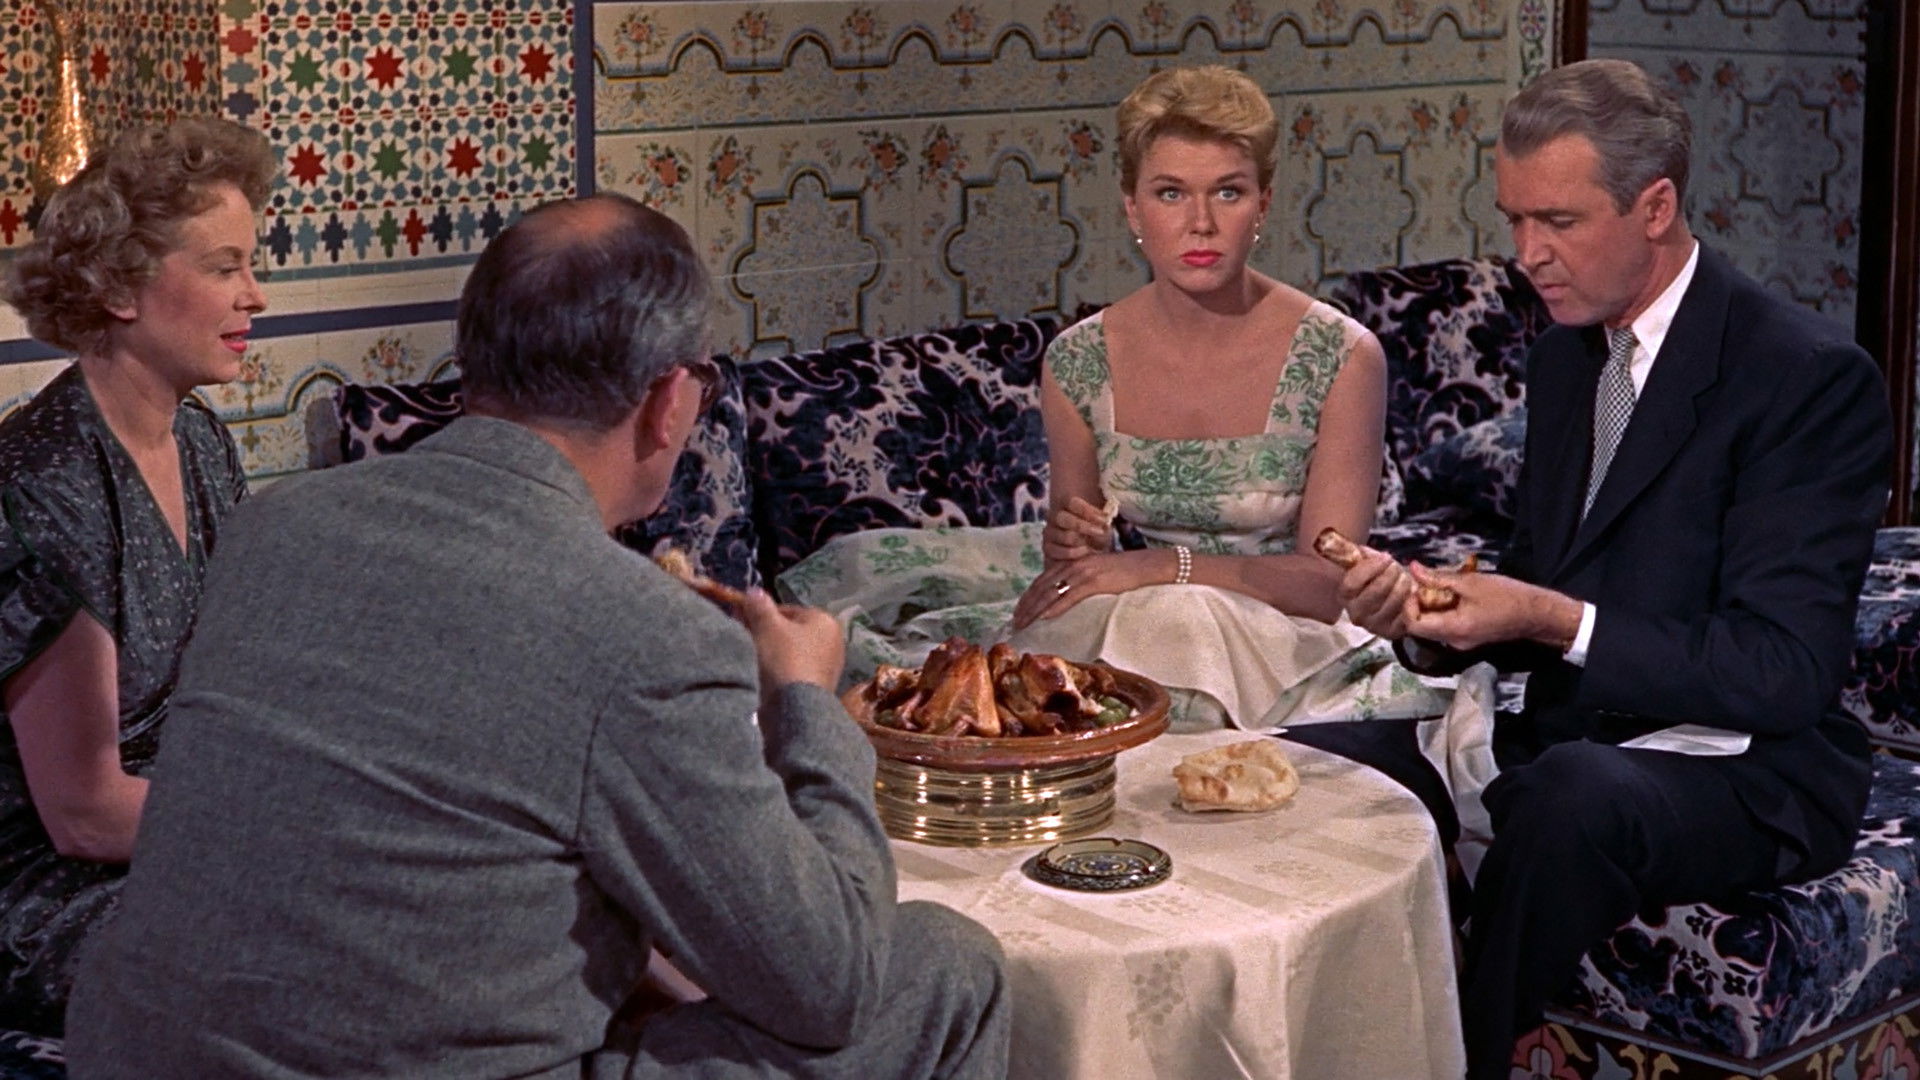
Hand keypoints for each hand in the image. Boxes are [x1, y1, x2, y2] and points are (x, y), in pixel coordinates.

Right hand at [738, 589, 844, 693]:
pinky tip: (766, 678)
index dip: (762, 615)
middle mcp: (834, 641)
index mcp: (826, 621)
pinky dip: (780, 673)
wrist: (795, 708)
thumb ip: (759, 606)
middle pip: (790, 632)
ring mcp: (829, 667)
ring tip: (754, 662)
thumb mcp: (767, 626)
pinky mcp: (820, 688)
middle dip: (768, 635)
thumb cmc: (784, 658)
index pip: (788, 610)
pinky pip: (795, 672)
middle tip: (747, 642)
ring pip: (791, 653)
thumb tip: (754, 591)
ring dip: (773, 655)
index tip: (743, 623)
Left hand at [1013, 549, 1171, 629]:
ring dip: (1035, 610)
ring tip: (1024, 623)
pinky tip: (1044, 617)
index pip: (1042, 580)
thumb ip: (1079, 581)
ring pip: (1051, 592)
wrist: (1146, 565)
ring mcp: (1082, 572)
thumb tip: (1066, 599)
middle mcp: (1073, 565)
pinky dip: (1055, 607)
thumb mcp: (1096, 573)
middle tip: (1015, 622)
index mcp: (1072, 562)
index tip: (1018, 612)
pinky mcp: (1094, 581)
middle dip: (1026, 606)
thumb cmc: (1124, 572)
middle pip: (1041, 587)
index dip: (1028, 597)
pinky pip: (1069, 596)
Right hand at [1042, 496, 1111, 563]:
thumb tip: (1105, 521)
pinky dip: (1075, 553)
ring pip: (1064, 536)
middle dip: (1083, 526)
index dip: (1087, 511)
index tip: (1104, 519)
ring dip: (1081, 541)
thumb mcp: (1101, 525)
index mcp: (1065, 504)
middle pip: (1064, 518)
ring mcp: (1049, 532)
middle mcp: (1053, 516)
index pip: (1071, 503)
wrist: (1089, 550)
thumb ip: (1102, 521)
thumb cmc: (1096, 533)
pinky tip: (1085, 551)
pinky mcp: (1048, 548)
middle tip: (1099, 532)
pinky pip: (1060, 551)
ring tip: (1092, 544)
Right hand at [1338, 548, 1413, 637]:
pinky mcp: (1391, 633)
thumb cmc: (1380, 578)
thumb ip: (1365, 555)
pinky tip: (1412, 594)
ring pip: (1392, 603)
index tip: (1386, 556)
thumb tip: (1362, 550)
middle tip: (1398, 567)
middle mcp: (1356, 614)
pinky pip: (1404, 615)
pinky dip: (1411, 602)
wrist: (1394, 599)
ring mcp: (1373, 626)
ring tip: (1407, 578)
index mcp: (1345, 596)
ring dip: (1403, 586)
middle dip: (1390, 575)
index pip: (1352, 583)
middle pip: (1374, 592)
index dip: (1370, 568)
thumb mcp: (1370, 563)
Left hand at [1403, 562, 1580, 652]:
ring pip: (1433, 624)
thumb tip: (1413, 568)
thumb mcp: (1470, 583)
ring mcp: (1460, 642)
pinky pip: (1446, 624)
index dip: (1408, 604)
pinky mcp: (1467, 637)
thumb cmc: (1506, 596)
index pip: (1413, 625)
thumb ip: (1438, 578)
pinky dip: (1444, 608)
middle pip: (1421, 625)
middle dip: (1419, 602)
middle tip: (1427, 581)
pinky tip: (1454, 592)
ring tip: (1443, 584)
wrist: (1535, 613)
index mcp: (1453, 630)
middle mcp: (1453, 641)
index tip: (1416, 586)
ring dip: (1432, 604)